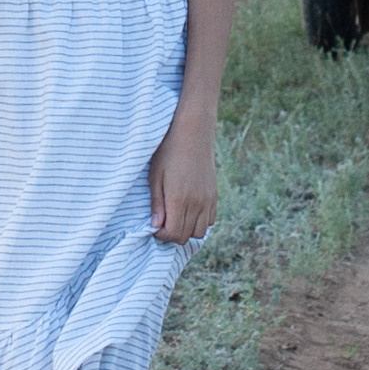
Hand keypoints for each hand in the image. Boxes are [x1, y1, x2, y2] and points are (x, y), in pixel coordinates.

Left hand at [148, 111, 217, 245]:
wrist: (193, 133)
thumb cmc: (168, 152)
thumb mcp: (155, 177)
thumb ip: (157, 204)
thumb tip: (156, 226)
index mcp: (180, 199)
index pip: (174, 234)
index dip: (161, 235)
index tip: (154, 226)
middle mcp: (197, 203)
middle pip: (186, 236)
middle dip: (172, 234)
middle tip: (163, 222)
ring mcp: (208, 200)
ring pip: (200, 232)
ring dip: (187, 230)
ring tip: (176, 217)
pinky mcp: (214, 195)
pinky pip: (210, 220)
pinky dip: (199, 222)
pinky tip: (188, 211)